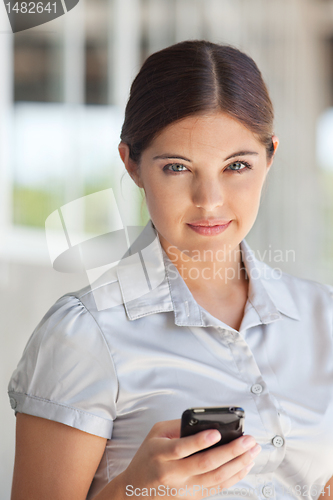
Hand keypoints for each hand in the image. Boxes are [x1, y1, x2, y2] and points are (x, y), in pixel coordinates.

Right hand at [117, 419, 260, 499]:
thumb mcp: (155, 434)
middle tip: (247, 440)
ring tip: (252, 451)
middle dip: (231, 451)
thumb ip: (177, 426)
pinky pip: (217, 487)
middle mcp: (173, 473)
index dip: (200, 441)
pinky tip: (244, 466)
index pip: (182, 448)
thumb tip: (203, 420)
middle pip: (205, 464)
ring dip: (238, 464)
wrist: (136, 489)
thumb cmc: (148, 457)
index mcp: (161, 454)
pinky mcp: (193, 496)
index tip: (217, 432)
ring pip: (215, 478)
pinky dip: (234, 477)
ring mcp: (184, 488)